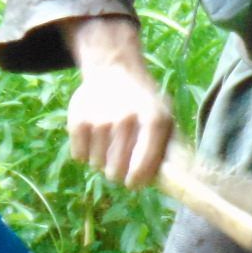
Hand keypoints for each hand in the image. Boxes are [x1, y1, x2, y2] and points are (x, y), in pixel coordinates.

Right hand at [60, 17, 173, 188]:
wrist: (115, 70)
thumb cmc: (144, 103)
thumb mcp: (164, 117)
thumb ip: (168, 148)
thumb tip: (173, 180)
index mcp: (154, 120)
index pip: (143, 163)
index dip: (137, 179)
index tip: (133, 183)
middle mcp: (126, 119)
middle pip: (117, 169)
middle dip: (119, 173)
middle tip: (121, 163)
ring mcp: (100, 119)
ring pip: (97, 164)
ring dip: (102, 161)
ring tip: (109, 144)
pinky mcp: (78, 119)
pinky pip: (80, 156)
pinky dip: (85, 153)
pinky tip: (95, 138)